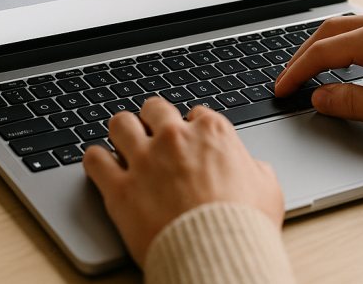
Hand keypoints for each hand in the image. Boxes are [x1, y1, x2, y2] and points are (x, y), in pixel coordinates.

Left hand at [82, 97, 283, 266]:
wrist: (219, 255)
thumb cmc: (245, 225)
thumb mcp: (268, 190)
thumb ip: (255, 170)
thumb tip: (253, 169)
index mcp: (212, 132)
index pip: (195, 113)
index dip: (191, 127)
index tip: (189, 139)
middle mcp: (175, 138)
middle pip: (154, 108)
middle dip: (153, 119)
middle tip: (153, 134)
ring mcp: (144, 160)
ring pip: (120, 124)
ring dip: (122, 132)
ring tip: (123, 143)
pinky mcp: (120, 188)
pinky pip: (95, 159)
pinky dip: (96, 160)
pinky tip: (101, 165)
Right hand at [274, 7, 362, 143]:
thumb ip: (349, 102)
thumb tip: (319, 97)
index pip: (322, 52)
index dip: (296, 72)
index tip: (281, 89)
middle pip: (330, 31)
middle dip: (303, 55)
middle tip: (288, 78)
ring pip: (348, 26)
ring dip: (324, 46)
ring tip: (309, 68)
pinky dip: (346, 42)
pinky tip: (345, 58)